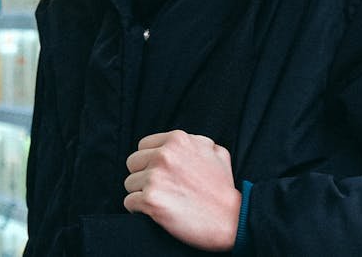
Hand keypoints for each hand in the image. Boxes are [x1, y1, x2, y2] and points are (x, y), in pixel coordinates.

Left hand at [123, 130, 242, 251]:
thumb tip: (182, 142)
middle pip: (132, 163)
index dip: (150, 160)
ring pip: (129, 184)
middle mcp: (163, 155)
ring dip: (141, 193)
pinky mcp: (150, 201)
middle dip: (142, 176)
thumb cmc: (224, 188)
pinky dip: (139, 209)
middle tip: (160, 188)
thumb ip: (196, 141)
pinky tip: (155, 212)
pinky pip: (129, 203)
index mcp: (177, 140)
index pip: (143, 145)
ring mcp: (155, 178)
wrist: (232, 220)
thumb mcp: (217, 152)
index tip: (161, 173)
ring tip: (162, 201)